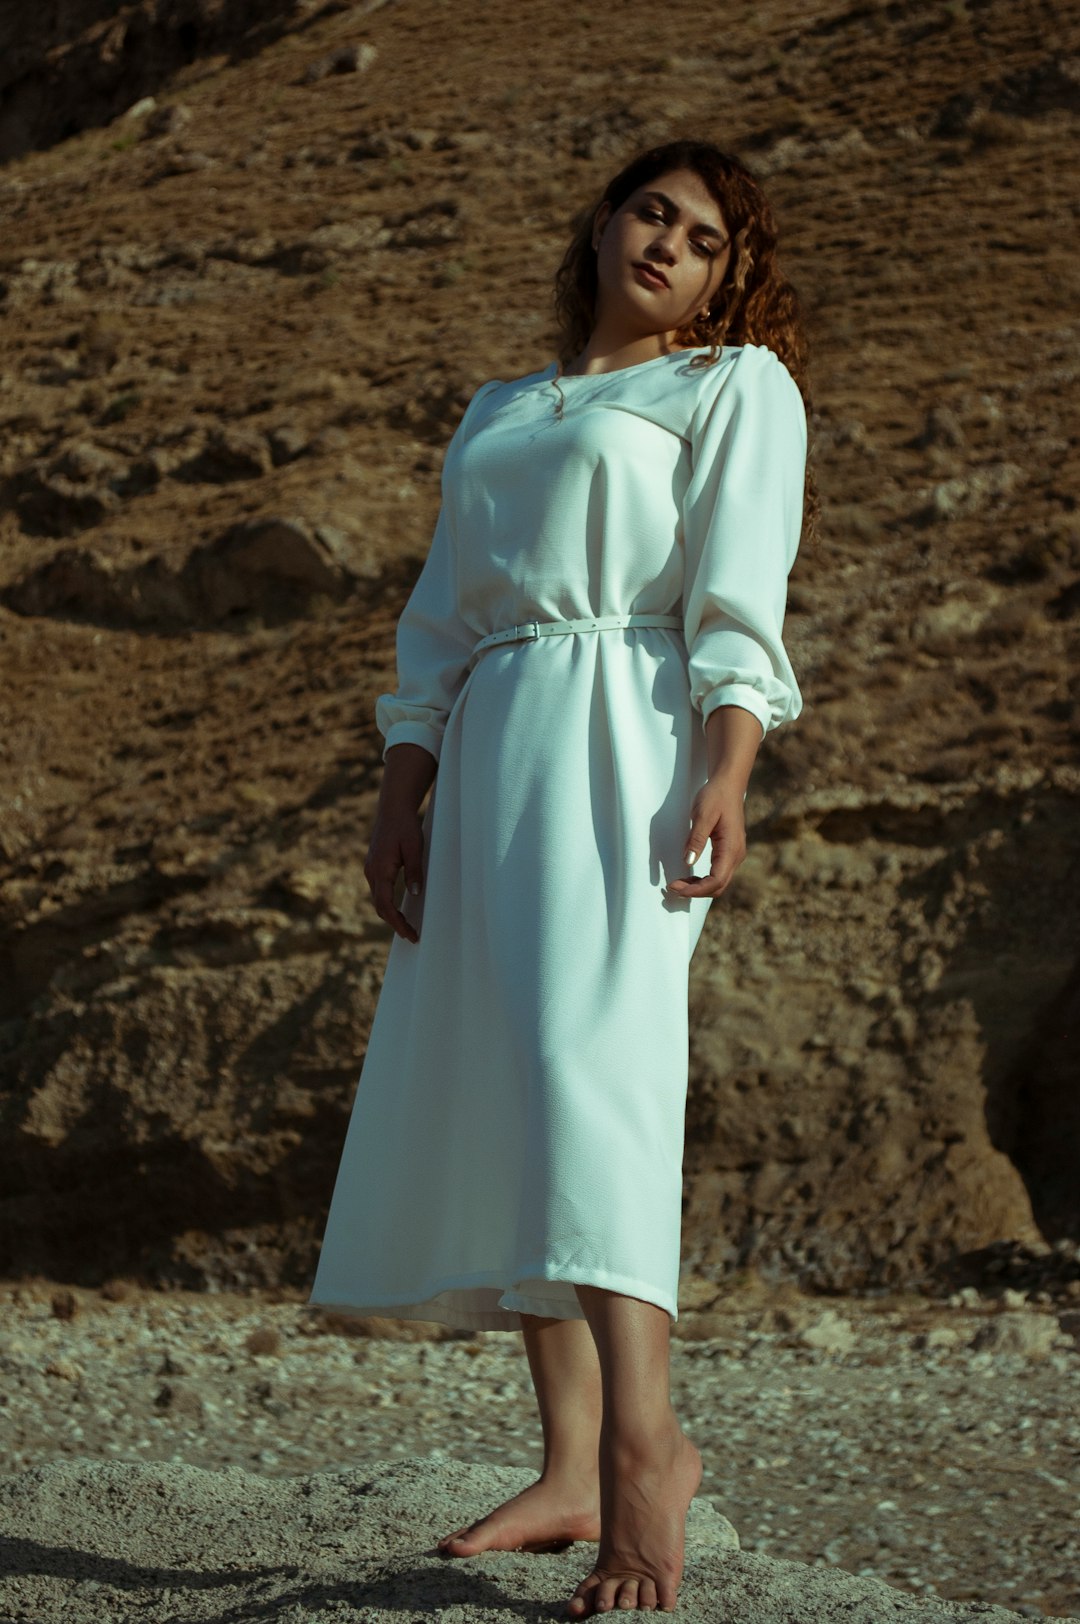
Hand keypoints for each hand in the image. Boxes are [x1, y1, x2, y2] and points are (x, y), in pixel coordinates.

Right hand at [364, 800, 425, 942]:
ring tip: (406, 926)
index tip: (410, 935)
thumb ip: (414, 871)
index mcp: (380, 869)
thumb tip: (414, 894)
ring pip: (377, 900)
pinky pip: (378, 891)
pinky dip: (387, 904)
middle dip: (394, 923)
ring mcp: (370, 869)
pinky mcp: (373, 866)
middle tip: (412, 935)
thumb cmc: (405, 826)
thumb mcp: (415, 847)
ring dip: (390, 915)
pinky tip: (398, 909)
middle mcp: (371, 872)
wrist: (393, 809)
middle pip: (379, 907)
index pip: (386, 905)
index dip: (397, 923)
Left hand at [663, 774, 746, 899]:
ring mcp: (734, 854)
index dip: (697, 889)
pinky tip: (689, 877)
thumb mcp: (702, 815)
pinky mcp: (729, 851)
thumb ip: (696, 839)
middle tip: (672, 887)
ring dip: (699, 887)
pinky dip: (703, 879)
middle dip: (696, 891)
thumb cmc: (716, 796)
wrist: (728, 784)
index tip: (676, 888)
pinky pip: (718, 873)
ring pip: (719, 882)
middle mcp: (736, 855)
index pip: (717, 880)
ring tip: (678, 884)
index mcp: (731, 848)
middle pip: (718, 886)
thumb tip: (688, 862)